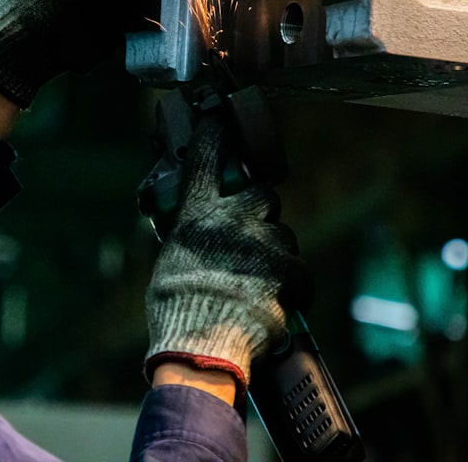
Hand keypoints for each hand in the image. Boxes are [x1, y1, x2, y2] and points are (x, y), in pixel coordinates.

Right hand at [144, 114, 312, 389]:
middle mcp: (230, 219)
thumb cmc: (177, 312)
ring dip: (275, 256)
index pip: (207, 157)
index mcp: (195, 214)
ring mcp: (262, 243)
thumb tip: (198, 236)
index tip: (221, 119)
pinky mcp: (288, 271)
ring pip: (283, 237)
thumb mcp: (168, 264)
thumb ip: (190, 239)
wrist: (201, 348)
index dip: (217, 134)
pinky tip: (275, 305)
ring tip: (255, 288)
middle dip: (260, 215)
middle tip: (248, 242)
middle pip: (263, 195)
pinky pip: (299, 271)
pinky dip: (292, 288)